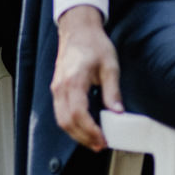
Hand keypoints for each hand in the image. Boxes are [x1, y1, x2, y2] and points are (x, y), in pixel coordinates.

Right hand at [51, 5, 122, 150]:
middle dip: (83, 137)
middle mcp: (61, 86)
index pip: (78, 114)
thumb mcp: (110, 67)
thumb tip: (118, 113)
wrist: (77, 29)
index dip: (90, 131)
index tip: (103, 139)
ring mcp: (56, 87)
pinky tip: (85, 127)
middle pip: (66, 121)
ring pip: (60, 118)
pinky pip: (60, 111)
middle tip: (100, 145)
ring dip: (76, 133)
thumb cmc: (93, 44)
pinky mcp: (57, 87)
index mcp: (74, 81)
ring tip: (93, 140)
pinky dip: (71, 123)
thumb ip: (112, 92)